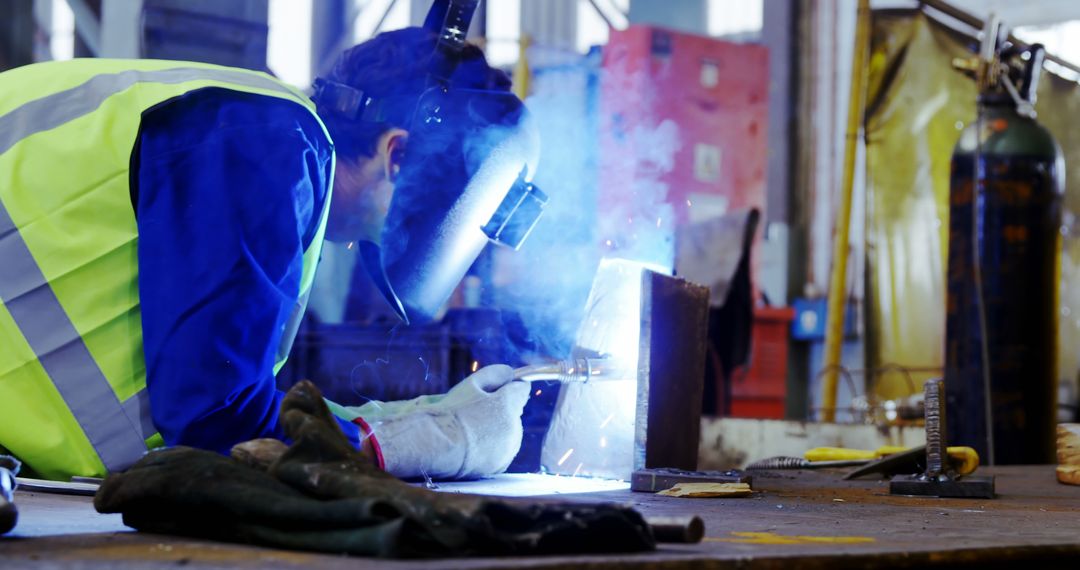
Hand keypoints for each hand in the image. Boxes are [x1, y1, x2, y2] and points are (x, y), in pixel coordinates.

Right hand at [351, 365, 529, 479]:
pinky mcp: (497, 465)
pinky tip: (467, 445)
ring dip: (491, 428)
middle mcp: (512, 428)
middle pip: (511, 411)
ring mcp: (506, 448)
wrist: (427, 449)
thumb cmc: (444, 414)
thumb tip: (511, 373)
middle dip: (496, 409)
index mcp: (506, 406)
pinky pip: (496, 449)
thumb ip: (494, 376)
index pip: (521, 388)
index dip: (510, 385)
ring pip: (505, 431)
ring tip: (463, 430)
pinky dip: (486, 446)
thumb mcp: (467, 387)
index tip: (505, 386)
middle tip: (468, 412)